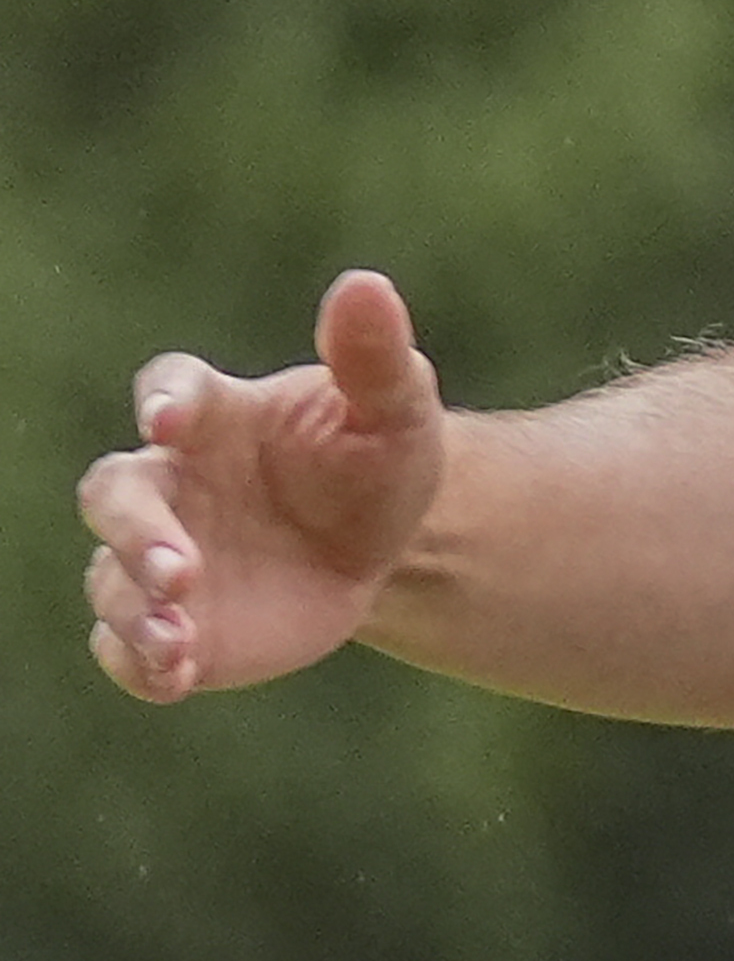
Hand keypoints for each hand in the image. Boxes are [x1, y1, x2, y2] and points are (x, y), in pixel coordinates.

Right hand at [75, 269, 446, 702]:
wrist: (384, 547)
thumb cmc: (374, 462)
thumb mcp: (394, 410)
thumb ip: (373, 354)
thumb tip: (366, 285)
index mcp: (215, 417)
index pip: (171, 392)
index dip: (165, 402)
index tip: (170, 419)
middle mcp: (171, 484)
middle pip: (114, 494)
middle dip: (133, 529)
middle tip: (178, 567)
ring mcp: (162, 558)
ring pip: (111, 580)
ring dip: (134, 608)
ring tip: (176, 638)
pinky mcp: (175, 625)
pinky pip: (128, 647)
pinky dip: (139, 662)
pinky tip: (174, 676)